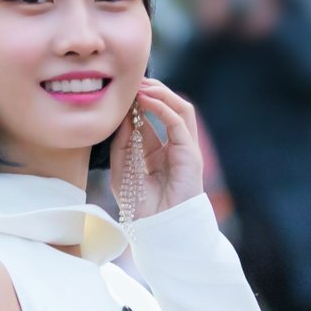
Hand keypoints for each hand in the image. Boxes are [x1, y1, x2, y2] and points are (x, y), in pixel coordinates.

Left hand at [108, 78, 204, 222]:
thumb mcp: (123, 171)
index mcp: (157, 153)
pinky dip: (162, 107)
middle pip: (167, 109)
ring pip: (180, 108)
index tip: (120, 94)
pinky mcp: (190, 152)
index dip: (136, 104)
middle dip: (150, 92)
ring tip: (140, 86)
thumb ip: (122, 144)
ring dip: (160, 93)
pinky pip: (178, 121)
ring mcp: (184, 149)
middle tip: (131, 82)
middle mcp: (173, 148)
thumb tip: (124, 117)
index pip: (149, 119)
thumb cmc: (140, 207)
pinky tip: (145, 101)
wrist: (157, 228)